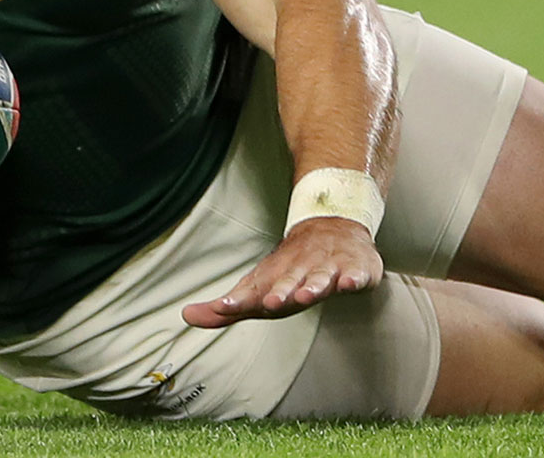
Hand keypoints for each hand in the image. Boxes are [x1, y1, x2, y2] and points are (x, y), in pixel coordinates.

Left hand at [182, 217, 383, 328]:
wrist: (333, 228)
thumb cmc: (291, 268)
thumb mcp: (259, 287)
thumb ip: (229, 307)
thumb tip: (187, 316)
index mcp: (276, 278)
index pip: (255, 290)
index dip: (240, 300)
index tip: (225, 306)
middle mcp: (300, 271)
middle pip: (289, 282)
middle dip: (281, 292)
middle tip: (271, 302)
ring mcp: (329, 268)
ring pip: (320, 277)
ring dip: (314, 286)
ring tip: (307, 295)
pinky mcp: (356, 269)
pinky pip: (356, 274)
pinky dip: (353, 278)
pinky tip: (349, 283)